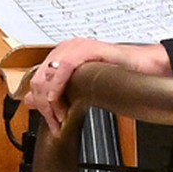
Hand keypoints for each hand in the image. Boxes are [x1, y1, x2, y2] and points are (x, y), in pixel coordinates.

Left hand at [23, 38, 170, 133]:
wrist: (143, 66)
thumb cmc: (117, 74)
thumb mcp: (80, 86)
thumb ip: (55, 92)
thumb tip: (30, 100)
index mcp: (60, 55)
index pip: (36, 81)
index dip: (39, 104)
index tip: (50, 121)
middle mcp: (64, 49)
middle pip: (38, 80)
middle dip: (44, 107)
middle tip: (56, 123)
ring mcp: (73, 47)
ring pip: (46, 77)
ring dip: (51, 103)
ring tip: (61, 118)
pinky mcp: (84, 49)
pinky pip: (63, 69)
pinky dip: (58, 88)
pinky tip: (62, 103)